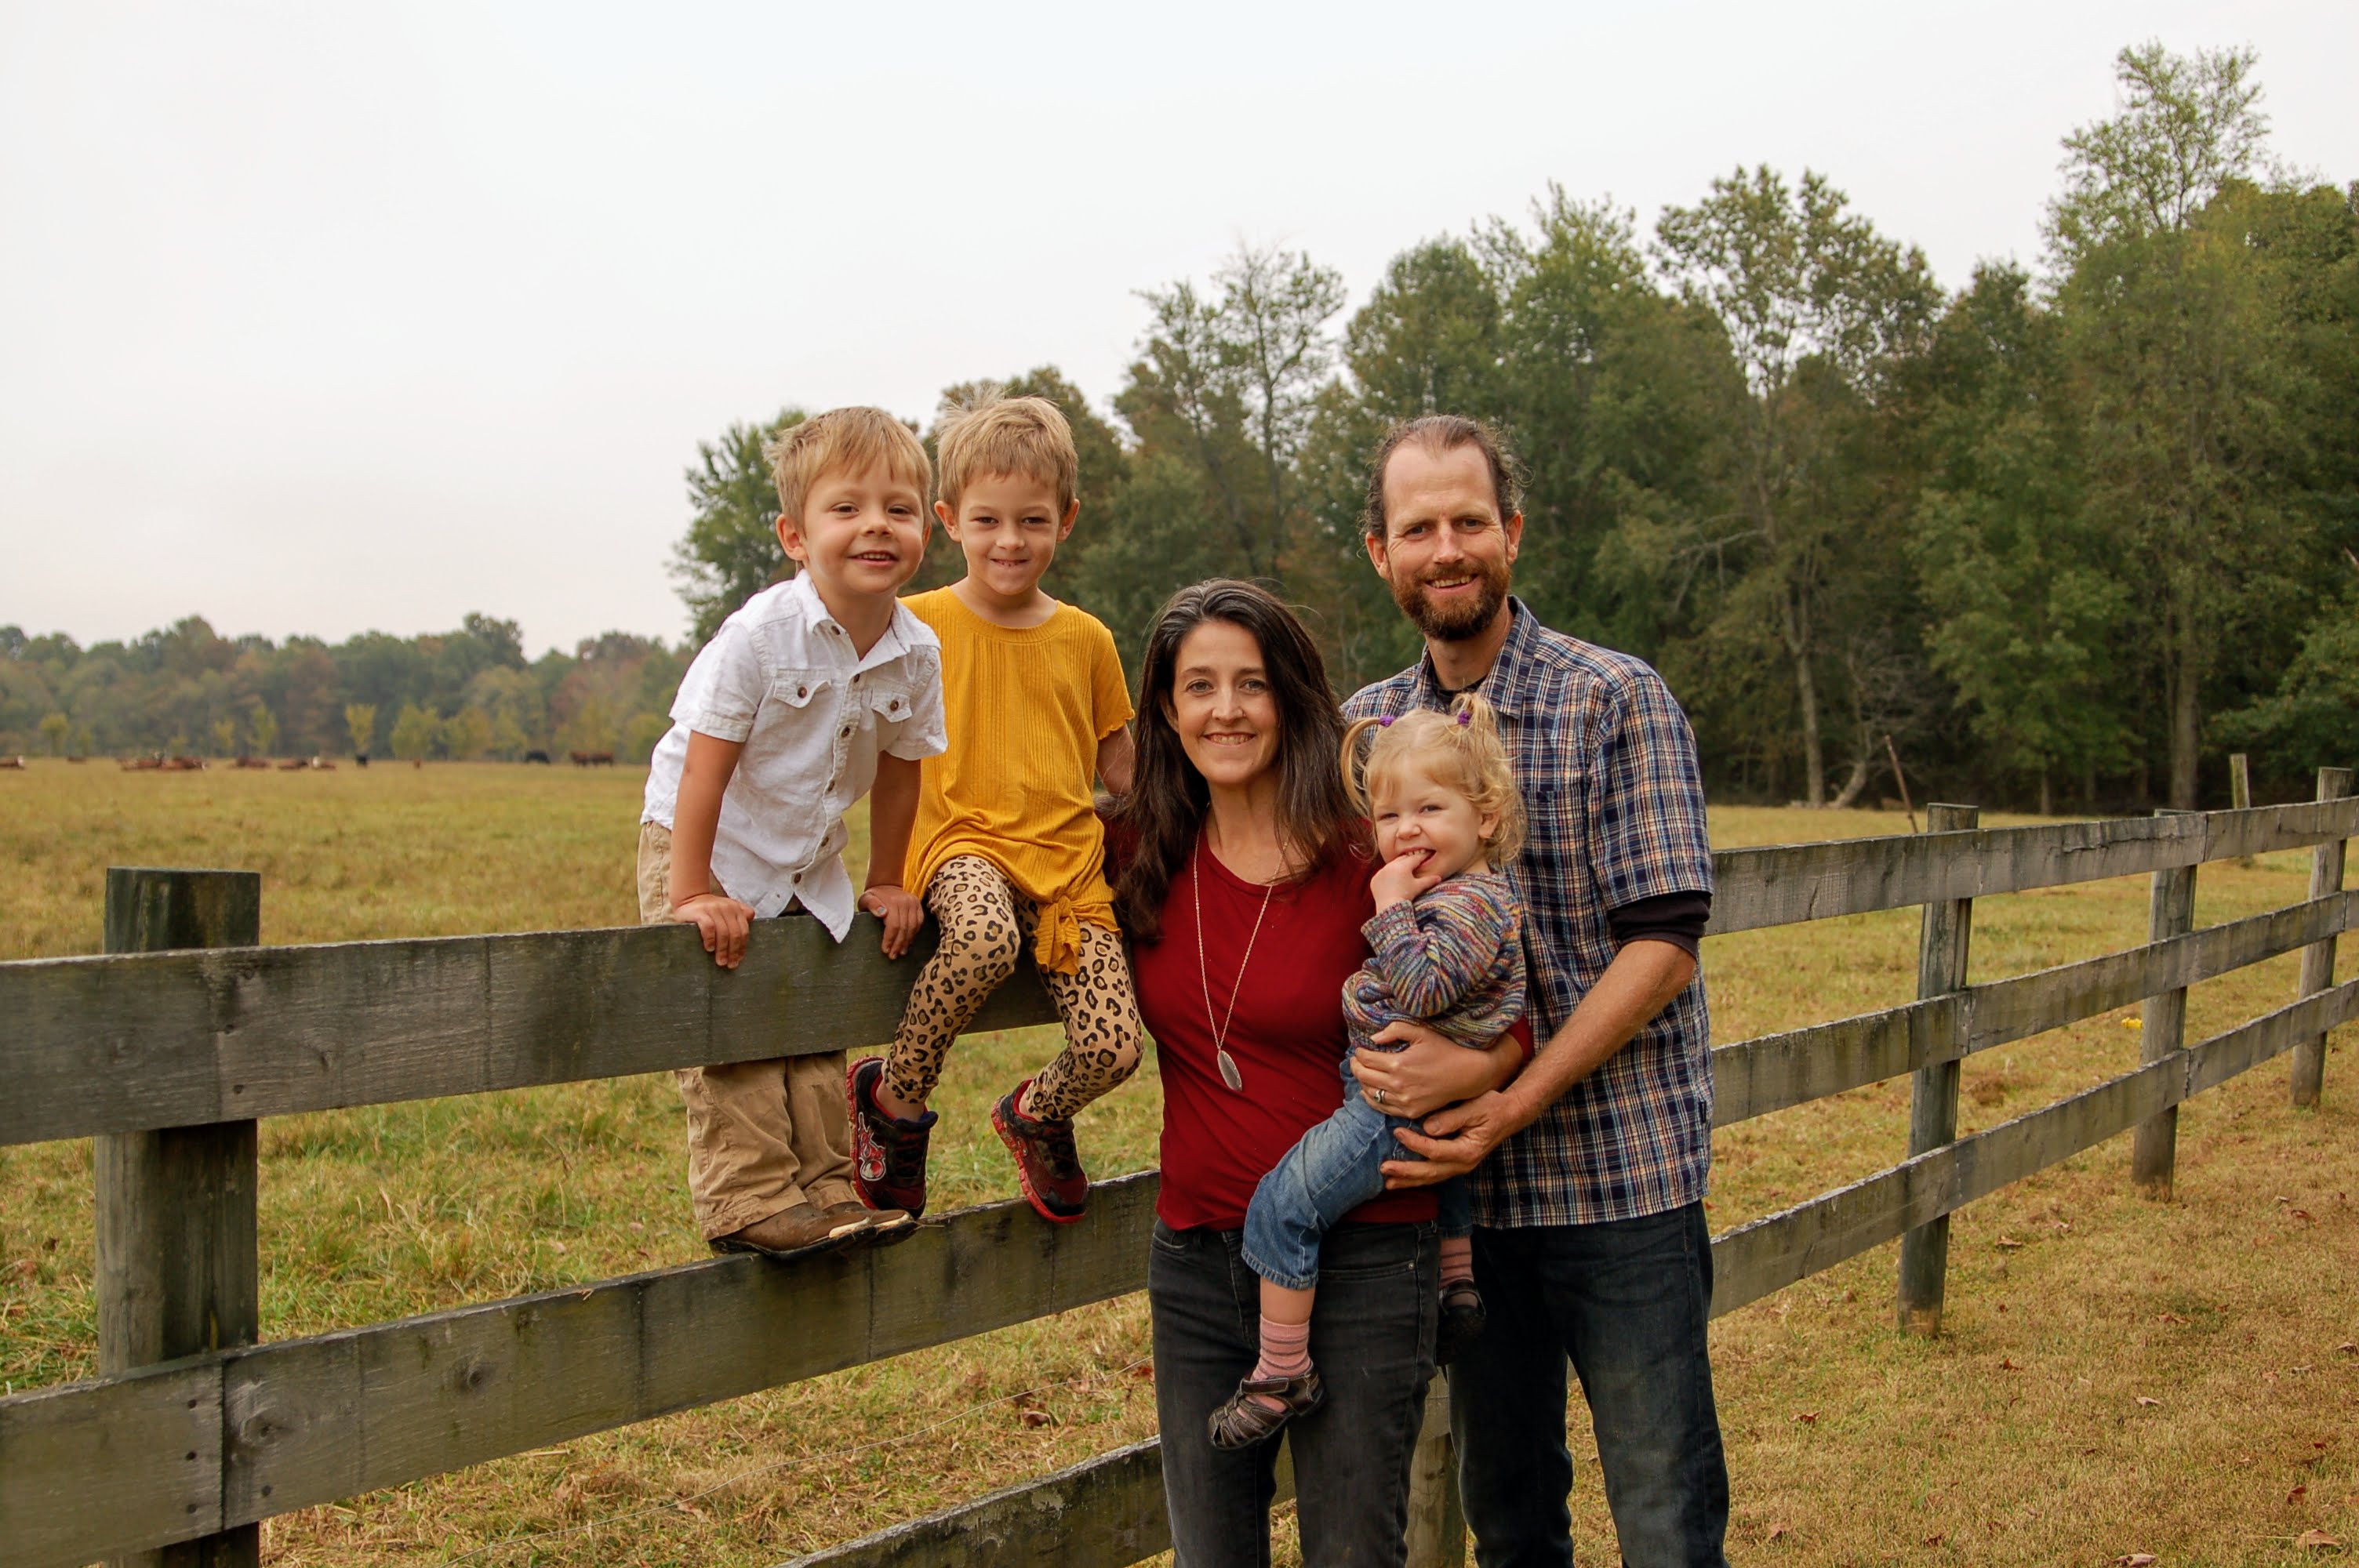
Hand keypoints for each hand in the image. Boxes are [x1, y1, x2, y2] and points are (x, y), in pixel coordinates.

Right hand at [674, 891, 755, 968]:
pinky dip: (710, 940)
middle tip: (730, 964)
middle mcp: (727, 907)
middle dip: (733, 951)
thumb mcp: (727, 910)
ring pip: (723, 932)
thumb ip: (741, 915)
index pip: (743, 930)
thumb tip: (750, 927)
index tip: (739, 959)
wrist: (689, 898)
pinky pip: (709, 928)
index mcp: (735, 909)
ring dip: (722, 949)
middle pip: (734, 933)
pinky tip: (709, 949)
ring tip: (720, 961)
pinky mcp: (700, 912)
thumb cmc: (710, 910)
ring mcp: (713, 909)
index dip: (742, 947)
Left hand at [863, 883, 924, 957]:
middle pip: (904, 928)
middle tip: (893, 956)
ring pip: (913, 926)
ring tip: (901, 952)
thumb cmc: (873, 896)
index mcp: (892, 901)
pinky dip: (914, 933)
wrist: (886, 884)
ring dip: (907, 941)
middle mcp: (905, 901)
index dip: (890, 939)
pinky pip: (919, 922)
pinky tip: (908, 942)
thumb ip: (871, 905)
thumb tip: (882, 913)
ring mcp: (913, 902)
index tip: (885, 950)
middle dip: (898, 944)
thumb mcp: (866, 899)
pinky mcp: (918, 904)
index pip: (894, 925)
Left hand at [1351, 1020, 1515, 1118]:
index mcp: (1398, 1064)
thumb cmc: (1444, 1050)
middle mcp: (1398, 1085)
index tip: (1360, 1048)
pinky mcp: (1410, 1111)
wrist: (1466, 1075)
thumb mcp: (1421, 1032)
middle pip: (1363, 1076)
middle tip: (1356, 1059)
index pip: (1365, 1059)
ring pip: (1369, 1093)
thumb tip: (1373, 1038)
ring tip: (1363, 1072)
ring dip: (1362, 1081)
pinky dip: (1371, 1098)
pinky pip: (1381, 1108)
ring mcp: (1404, 1101)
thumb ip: (1395, 1030)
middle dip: (1355, 1066)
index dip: (1359, 1052)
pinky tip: (1370, 1090)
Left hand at [1369, 849, 1442, 908]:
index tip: (1427, 855)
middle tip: (1416, 860)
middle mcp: (1391, 866)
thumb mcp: (1418, 887)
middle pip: (1402, 859)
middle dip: (1409, 859)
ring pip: (1391, 865)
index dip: (1421, 857)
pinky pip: (1382, 874)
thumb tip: (1439, 877)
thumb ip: (1429, 880)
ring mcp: (1381, 872)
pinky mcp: (1375, 879)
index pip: (1415, 858)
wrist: (1389, 906)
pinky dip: (1387, 875)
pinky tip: (1391, 879)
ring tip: (1403, 869)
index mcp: (1403, 866)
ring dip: (1398, 866)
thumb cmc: (1406, 896)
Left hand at [1380, 1090, 1532, 1188]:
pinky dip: (1418, 1178)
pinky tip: (1403, 1180)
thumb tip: (1428, 1127)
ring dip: (1409, 1180)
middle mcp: (1464, 1164)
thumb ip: (1452, 1118)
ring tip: (1388, 1183)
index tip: (1397, 1132)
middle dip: (1406, 1172)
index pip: (1436, 1151)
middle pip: (1431, 1172)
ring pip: (1431, 1178)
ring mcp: (1460, 1166)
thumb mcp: (1475, 1108)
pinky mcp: (1455, 1164)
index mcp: (1468, 1150)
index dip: (1415, 1143)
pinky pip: (1434, 1174)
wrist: (1509, 1115)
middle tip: (1384, 1168)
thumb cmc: (1492, 1107)